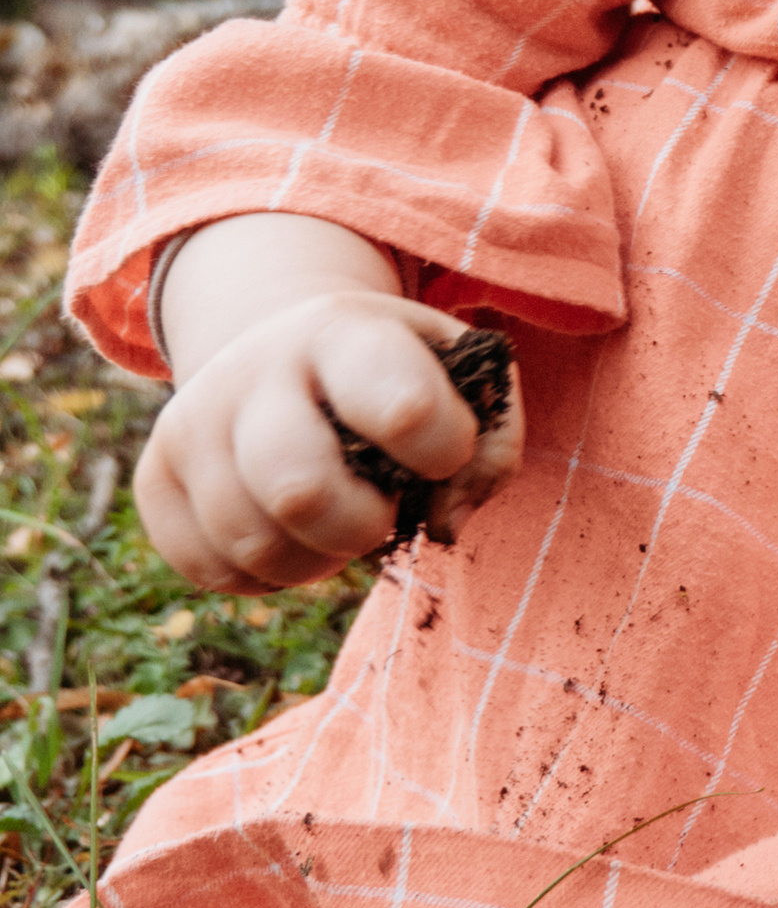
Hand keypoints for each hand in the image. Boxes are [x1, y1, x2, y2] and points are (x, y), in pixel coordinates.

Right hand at [134, 293, 521, 592]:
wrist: (281, 344)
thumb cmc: (395, 374)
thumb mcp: (461, 376)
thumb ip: (492, 445)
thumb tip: (443, 526)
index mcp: (343, 332)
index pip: (404, 410)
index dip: (444, 452)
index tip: (445, 452)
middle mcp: (253, 369)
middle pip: (298, 490)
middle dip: (359, 526)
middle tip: (379, 510)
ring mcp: (192, 421)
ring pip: (252, 542)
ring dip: (315, 560)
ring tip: (336, 523)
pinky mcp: (155, 475)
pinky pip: (208, 569)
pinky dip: (263, 574)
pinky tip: (288, 533)